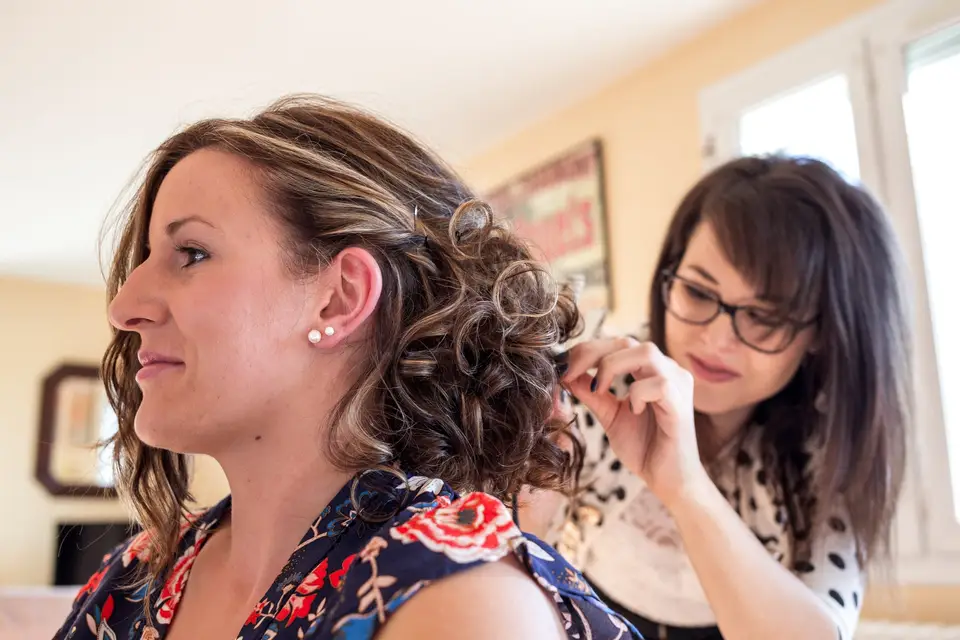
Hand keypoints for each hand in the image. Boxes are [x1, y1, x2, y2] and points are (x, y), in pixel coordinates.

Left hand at [562, 337, 707, 507]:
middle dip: (592, 353)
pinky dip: (638, 394)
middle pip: (627, 341)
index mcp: (650, 370)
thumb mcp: (610, 415)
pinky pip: (658, 384)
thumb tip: (566, 374)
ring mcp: (678, 384)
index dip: (587, 350)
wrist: (668, 481)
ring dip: (612, 367)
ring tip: (598, 390)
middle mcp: (667, 370)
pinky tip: (634, 411)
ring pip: (645, 352)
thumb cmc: (644, 448)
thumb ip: (592, 393)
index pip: (617, 344)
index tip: (562, 367)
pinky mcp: (681, 404)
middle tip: (569, 373)